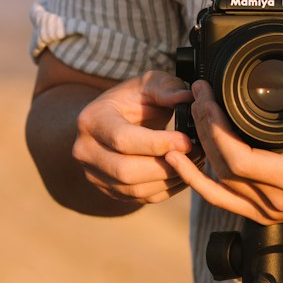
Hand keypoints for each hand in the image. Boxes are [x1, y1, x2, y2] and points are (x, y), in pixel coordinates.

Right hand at [72, 71, 194, 206]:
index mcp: (92, 120)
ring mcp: (95, 175)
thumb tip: (187, 98)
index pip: (123, 139)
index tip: (187, 141)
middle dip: (166, 166)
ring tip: (195, 162)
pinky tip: (185, 173)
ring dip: (171, 179)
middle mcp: (86, 151)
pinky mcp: (110, 191)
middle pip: (126, 171)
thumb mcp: (148, 84)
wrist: (114, 119)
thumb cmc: (134, 99)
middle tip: (196, 154)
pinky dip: (168, 189)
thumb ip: (167, 88)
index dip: (158, 143)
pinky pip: (142, 198)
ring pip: (135, 190)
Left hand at [164, 46, 282, 223]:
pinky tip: (186, 164)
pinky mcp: (271, 213)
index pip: (240, 161)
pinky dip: (203, 184)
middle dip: (204, 130)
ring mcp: (274, 211)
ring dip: (197, 158)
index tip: (209, 97)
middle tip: (198, 95)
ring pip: (220, 189)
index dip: (216, 129)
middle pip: (222, 170)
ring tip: (183, 124)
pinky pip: (227, 203)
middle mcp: (282, 200)